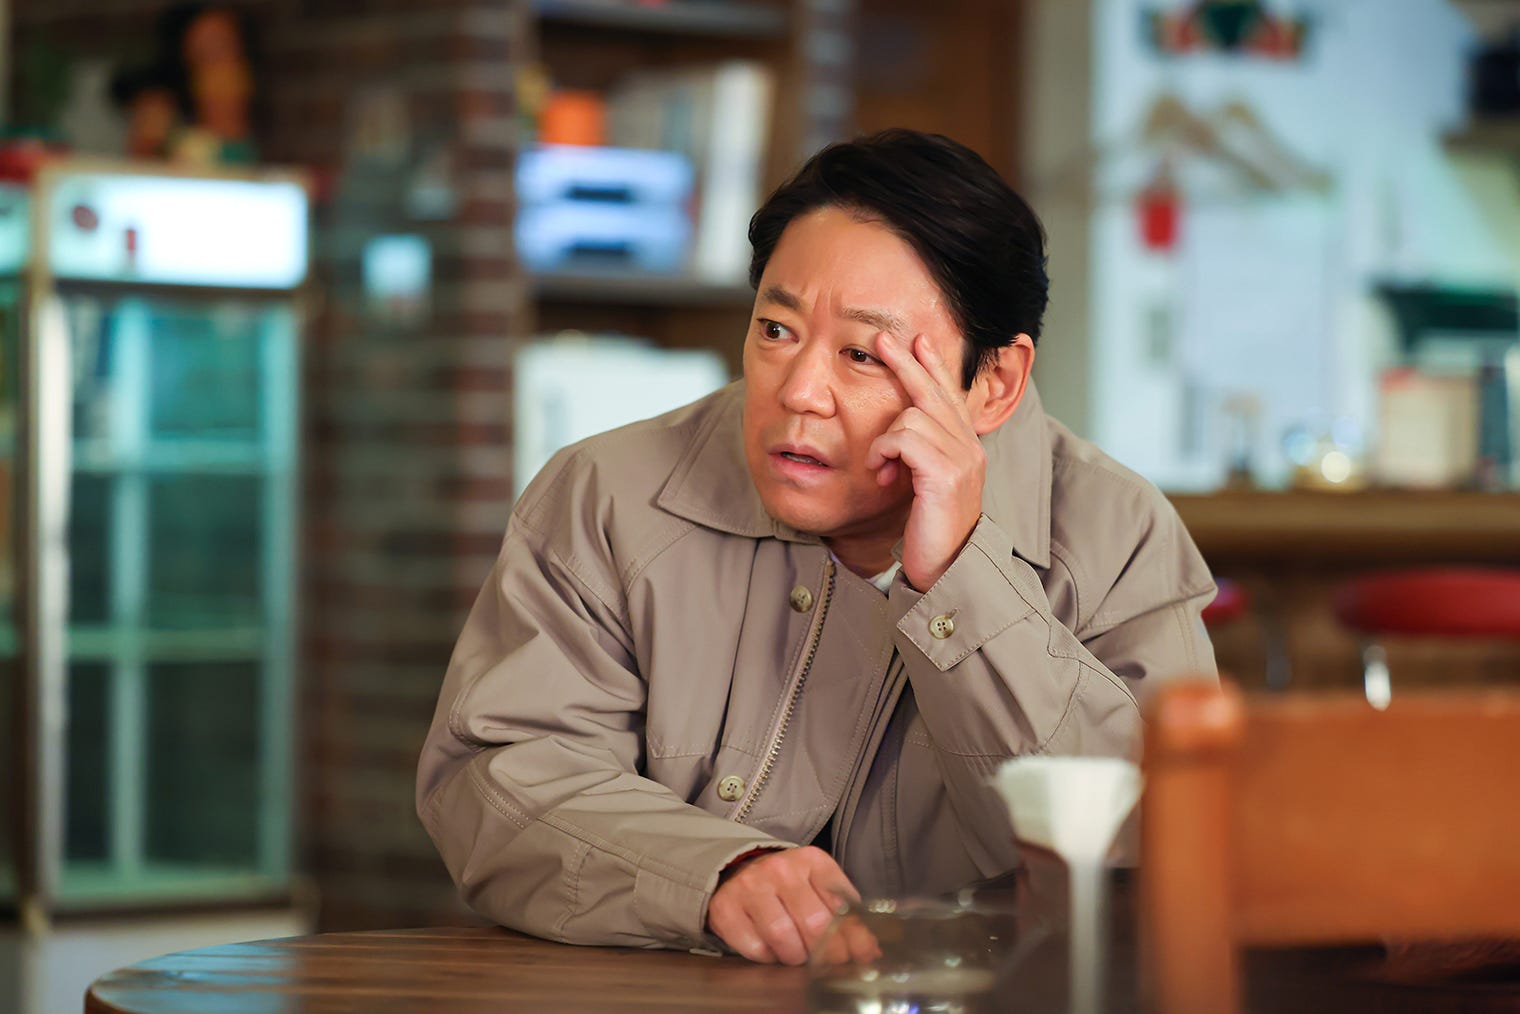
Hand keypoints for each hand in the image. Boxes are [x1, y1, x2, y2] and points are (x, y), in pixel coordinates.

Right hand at [707, 846, 860, 964]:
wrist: (736, 872)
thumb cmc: (786, 886)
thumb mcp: (819, 888)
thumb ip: (846, 915)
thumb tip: (871, 951)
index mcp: (812, 860)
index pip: (842, 905)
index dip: (853, 938)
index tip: (857, 956)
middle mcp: (780, 868)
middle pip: (814, 924)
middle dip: (824, 952)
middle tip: (823, 959)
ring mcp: (750, 886)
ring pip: (784, 938)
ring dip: (794, 955)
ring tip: (794, 951)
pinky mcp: (726, 908)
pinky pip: (756, 948)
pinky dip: (767, 956)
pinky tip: (769, 946)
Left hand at [866, 332, 985, 590]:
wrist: (948, 570)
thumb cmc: (931, 532)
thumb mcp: (926, 485)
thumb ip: (919, 457)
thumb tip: (896, 433)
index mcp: (966, 448)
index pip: (950, 396)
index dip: (933, 367)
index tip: (917, 341)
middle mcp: (969, 448)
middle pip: (935, 392)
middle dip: (908, 363)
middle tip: (882, 340)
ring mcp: (961, 460)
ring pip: (914, 415)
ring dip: (885, 439)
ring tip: (879, 467)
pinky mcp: (945, 475)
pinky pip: (905, 438)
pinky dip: (884, 450)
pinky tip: (881, 473)